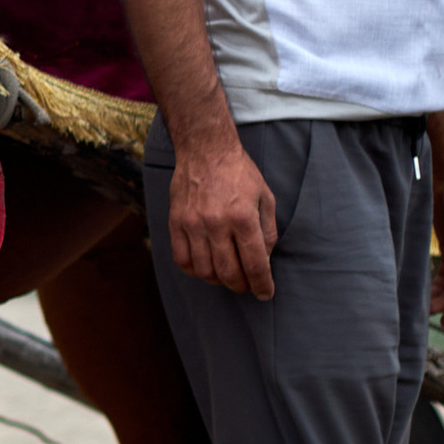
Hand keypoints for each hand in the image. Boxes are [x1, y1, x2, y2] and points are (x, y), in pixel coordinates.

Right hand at [168, 129, 277, 297]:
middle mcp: (217, 223)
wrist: (205, 149)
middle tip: (247, 285)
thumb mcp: (265, 198)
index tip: (265, 293)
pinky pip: (182, 259)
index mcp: (243, 217)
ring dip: (219, 280)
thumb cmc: (240, 173)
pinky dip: (195, 270)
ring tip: (227, 275)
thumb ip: (267, 232)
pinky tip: (205, 266)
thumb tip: (264, 260)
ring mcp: (193, 224)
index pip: (255, 264)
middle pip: (229, 273)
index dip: (262, 285)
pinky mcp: (176, 222)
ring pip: (204, 271)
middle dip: (242, 286)